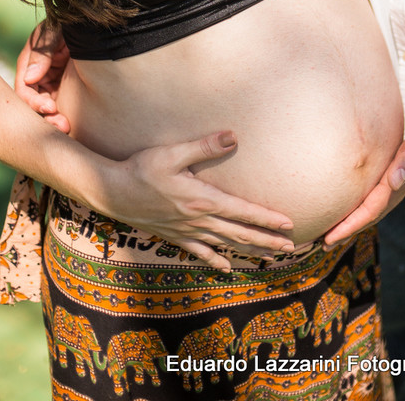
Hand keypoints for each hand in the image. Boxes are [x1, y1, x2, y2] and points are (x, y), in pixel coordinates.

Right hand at [14, 21, 70, 132]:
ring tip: (67, 128)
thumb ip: (43, 52)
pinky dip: (64, 116)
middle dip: (45, 117)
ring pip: (47, 109)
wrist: (94, 24)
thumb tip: (30, 79)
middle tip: (62, 126)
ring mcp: (52, 83)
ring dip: (54, 120)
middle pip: (34, 104)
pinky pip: (62, 106)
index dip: (33, 101)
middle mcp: (38, 76)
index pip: (24, 88)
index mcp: (30, 63)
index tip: (50, 108)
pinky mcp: (66, 88)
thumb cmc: (69, 23)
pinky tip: (73, 125)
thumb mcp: (53, 31)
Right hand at [103, 134, 296, 271]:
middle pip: (239, 233)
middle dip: (266, 240)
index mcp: (202, 200)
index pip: (242, 212)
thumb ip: (204, 146)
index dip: (267, 219)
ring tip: (271, 257)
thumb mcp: (173, 153)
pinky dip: (216, 260)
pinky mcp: (174, 236)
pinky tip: (227, 268)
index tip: (289, 224)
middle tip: (291, 247)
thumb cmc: (142, 168)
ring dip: (249, 250)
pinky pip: (200, 252)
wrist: (113, 192)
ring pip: (225, 245)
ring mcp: (187, 231)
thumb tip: (232, 137)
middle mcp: (198, 220)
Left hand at [324, 78, 404, 243]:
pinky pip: (383, 184)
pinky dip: (368, 194)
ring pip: (378, 200)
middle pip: (374, 211)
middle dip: (350, 226)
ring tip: (338, 223)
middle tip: (324, 242)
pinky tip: (361, 191)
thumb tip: (394, 183)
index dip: (351, 224)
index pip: (374, 208)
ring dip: (358, 214)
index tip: (329, 238)